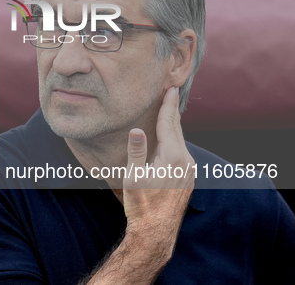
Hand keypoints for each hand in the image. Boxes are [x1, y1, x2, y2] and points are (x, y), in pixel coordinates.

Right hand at [83, 87, 195, 283]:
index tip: (170, 89)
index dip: (167, 105)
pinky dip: (175, 140)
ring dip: (173, 126)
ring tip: (169, 112)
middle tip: (171, 94)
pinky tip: (170, 139)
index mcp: (173, 157)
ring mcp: (189, 171)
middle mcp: (186, 161)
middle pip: (177, 129)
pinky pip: (182, 151)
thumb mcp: (133, 176)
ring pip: (181, 141)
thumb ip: (136, 151)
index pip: (169, 123)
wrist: (156, 232)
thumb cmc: (141, 204)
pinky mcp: (188, 179)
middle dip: (172, 111)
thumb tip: (137, 129)